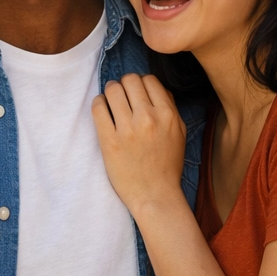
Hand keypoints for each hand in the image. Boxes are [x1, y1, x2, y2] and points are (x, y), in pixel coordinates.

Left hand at [92, 73, 186, 215]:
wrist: (155, 195)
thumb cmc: (167, 165)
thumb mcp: (179, 133)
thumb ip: (170, 108)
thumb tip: (156, 88)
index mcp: (167, 115)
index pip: (149, 80)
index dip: (140, 83)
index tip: (135, 91)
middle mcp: (148, 118)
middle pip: (129, 80)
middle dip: (124, 84)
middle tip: (121, 94)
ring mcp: (127, 129)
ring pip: (112, 90)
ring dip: (109, 91)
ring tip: (109, 100)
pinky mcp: (109, 140)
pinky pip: (98, 107)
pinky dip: (98, 103)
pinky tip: (101, 109)